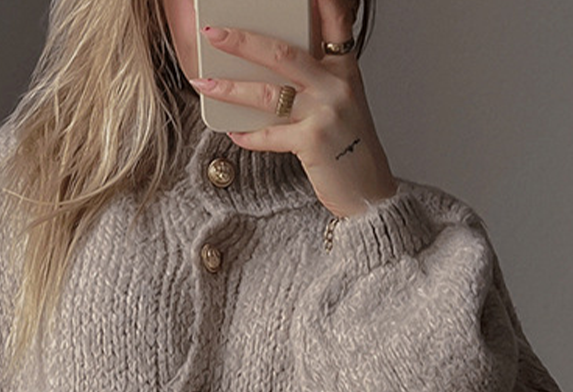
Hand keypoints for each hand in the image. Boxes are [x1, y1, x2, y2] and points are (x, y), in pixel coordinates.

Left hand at [188, 0, 397, 218]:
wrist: (368, 190)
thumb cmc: (349, 148)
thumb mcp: (341, 104)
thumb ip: (315, 81)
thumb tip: (268, 69)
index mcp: (344, 70)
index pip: (334, 21)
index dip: (320, 0)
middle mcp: (336, 85)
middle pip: (282, 53)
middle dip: (242, 41)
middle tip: (214, 35)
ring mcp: (325, 112)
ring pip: (267, 92)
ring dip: (230, 88)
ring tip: (204, 84)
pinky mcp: (312, 141)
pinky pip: (269, 135)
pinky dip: (248, 135)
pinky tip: (234, 133)